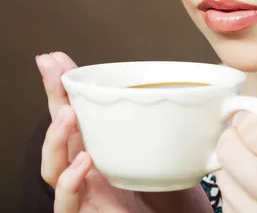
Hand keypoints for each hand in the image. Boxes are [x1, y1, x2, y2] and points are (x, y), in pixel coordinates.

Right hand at [37, 52, 212, 212]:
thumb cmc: (173, 194)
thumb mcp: (171, 149)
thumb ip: (177, 122)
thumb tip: (205, 89)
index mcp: (101, 149)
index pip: (75, 115)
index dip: (62, 88)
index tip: (55, 59)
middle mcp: (88, 170)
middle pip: (59, 135)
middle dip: (53, 100)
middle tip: (56, 72)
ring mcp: (86, 195)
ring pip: (52, 169)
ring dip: (56, 139)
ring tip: (68, 114)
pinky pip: (66, 206)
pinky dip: (70, 185)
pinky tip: (82, 163)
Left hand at [215, 81, 256, 212]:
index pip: (256, 132)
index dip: (248, 119)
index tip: (253, 120)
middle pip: (231, 151)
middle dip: (234, 138)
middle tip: (246, 140)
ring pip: (222, 175)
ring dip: (231, 165)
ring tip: (252, 168)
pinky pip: (222, 198)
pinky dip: (231, 188)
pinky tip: (249, 190)